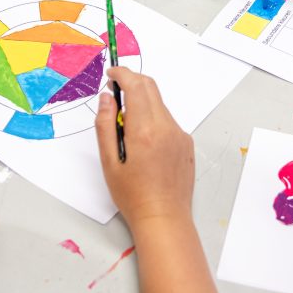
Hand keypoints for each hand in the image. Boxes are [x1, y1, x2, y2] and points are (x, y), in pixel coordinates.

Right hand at [95, 67, 194, 227]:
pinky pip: (168, 121)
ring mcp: (179, 135)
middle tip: (115, 93)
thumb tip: (107, 98)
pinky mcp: (186, 143)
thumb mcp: (109, 162)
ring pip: (159, 105)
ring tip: (127, 130)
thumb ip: (105, 126)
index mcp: (145, 131)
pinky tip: (144, 143)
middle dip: (132, 82)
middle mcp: (166, 128)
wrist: (164, 219)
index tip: (111, 74)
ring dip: (142, 104)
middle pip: (150, 88)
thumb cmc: (133, 196)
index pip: (136, 86)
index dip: (122, 74)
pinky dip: (153, 120)